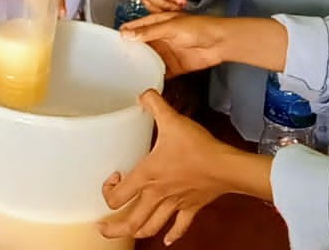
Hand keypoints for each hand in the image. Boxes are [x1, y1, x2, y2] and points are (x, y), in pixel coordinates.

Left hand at [99, 90, 245, 244]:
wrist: (226, 166)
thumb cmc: (198, 147)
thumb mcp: (172, 120)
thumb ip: (154, 104)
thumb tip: (143, 93)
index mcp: (147, 177)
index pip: (117, 196)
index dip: (108, 191)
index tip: (114, 177)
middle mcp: (157, 195)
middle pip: (130, 222)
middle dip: (113, 228)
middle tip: (102, 227)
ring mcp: (174, 205)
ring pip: (151, 228)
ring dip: (137, 232)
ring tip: (127, 232)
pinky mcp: (191, 208)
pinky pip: (180, 227)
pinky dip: (172, 235)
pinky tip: (166, 239)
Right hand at [119, 12, 224, 77]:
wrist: (221, 43)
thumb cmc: (198, 28)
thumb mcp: (170, 27)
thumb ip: (148, 32)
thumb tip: (126, 35)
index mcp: (157, 23)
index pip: (135, 28)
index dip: (124, 33)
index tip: (110, 42)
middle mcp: (160, 38)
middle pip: (140, 46)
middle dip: (129, 52)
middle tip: (114, 62)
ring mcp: (167, 53)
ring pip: (148, 60)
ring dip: (140, 66)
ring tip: (125, 75)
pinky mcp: (175, 66)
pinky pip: (160, 73)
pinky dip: (153, 77)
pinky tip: (144, 82)